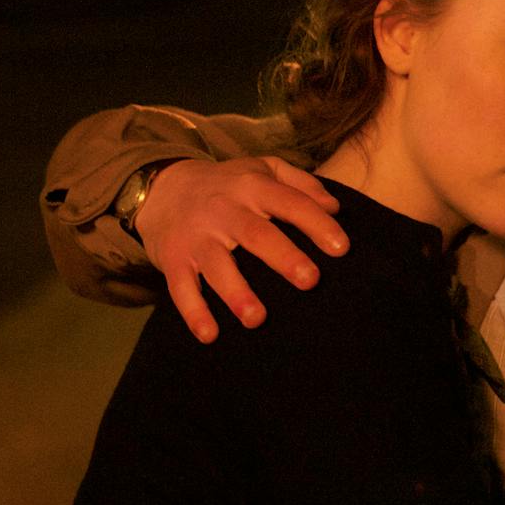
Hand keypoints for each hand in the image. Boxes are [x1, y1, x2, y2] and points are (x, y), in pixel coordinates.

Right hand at [135, 157, 349, 342]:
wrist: (161, 188)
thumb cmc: (229, 184)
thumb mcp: (264, 169)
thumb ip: (303, 184)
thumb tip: (335, 207)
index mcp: (253, 187)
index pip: (291, 203)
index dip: (317, 223)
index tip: (342, 248)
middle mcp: (225, 210)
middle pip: (257, 234)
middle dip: (284, 257)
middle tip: (311, 280)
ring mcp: (197, 236)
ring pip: (217, 266)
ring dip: (236, 293)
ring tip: (257, 319)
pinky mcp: (173, 259)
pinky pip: (182, 288)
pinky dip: (194, 312)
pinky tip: (210, 335)